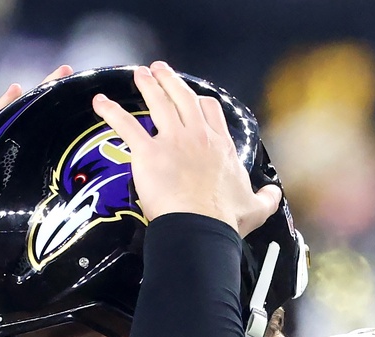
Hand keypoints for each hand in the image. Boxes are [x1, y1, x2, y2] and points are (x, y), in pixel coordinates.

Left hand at [91, 62, 282, 237]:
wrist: (201, 226)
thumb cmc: (225, 220)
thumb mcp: (256, 208)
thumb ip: (266, 198)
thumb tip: (274, 194)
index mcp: (220, 146)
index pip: (211, 111)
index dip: (200, 101)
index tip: (193, 97)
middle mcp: (197, 136)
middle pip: (183, 98)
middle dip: (170, 81)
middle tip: (160, 70)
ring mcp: (173, 141)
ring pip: (158, 103)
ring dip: (147, 85)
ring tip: (138, 74)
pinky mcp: (148, 153)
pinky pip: (126, 125)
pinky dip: (111, 112)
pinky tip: (100, 102)